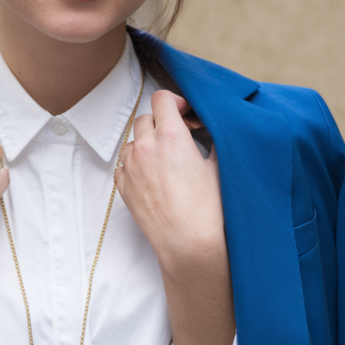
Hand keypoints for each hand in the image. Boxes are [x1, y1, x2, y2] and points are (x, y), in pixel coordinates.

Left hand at [114, 90, 233, 344]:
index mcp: (171, 135)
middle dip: (162, 123)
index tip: (186, 115)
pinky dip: (136, 164)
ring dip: (146, 143)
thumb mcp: (220, 166)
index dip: (176, 102)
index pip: (162, 99)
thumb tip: (210, 126)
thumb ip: (213, 139)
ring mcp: (131, 167)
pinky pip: (124, 164)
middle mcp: (146, 147)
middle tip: (180, 138)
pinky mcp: (123, 187)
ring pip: (133, 141)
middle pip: (146, 118)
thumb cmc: (210, 209)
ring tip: (166, 159)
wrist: (190, 246)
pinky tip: (154, 177)